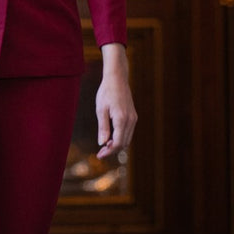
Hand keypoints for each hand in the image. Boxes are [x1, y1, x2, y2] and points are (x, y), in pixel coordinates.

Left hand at [95, 43, 136, 157]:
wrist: (117, 78)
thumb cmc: (106, 92)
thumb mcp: (101, 109)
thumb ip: (103, 127)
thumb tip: (102, 143)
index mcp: (122, 119)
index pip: (118, 143)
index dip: (109, 152)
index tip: (99, 155)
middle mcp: (130, 120)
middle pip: (124, 143)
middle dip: (112, 150)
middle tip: (100, 152)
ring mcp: (133, 118)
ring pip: (127, 139)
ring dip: (117, 144)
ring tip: (104, 145)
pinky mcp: (133, 116)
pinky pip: (128, 132)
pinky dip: (121, 138)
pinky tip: (111, 137)